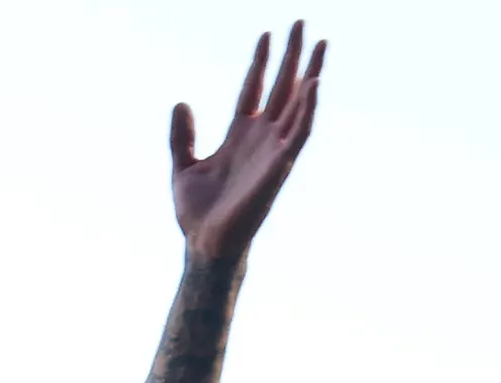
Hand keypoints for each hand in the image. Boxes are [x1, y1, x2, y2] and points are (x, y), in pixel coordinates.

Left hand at [171, 21, 323, 266]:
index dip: (260, 62)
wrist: (204, 243)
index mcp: (239, 135)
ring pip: (298, 102)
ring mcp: (272, 149)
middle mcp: (260, 137)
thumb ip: (182, 135)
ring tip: (320, 43)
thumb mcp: (182, 166)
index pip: (253, 88)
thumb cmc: (196, 212)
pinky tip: (313, 83)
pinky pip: (299, 131)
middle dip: (292, 55)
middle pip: (282, 86)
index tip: (266, 34)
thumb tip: (181, 102)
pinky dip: (308, 108)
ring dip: (310, 72)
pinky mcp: (279, 165)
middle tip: (301, 22)